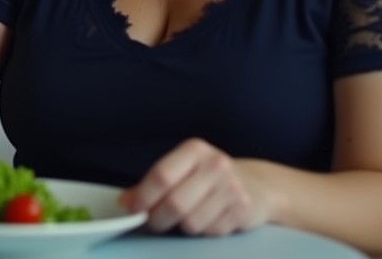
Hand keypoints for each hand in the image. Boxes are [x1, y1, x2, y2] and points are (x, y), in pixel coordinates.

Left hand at [120, 138, 275, 236]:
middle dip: (158, 219)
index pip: (162, 176)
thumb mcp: (181, 171)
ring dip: (182, 226)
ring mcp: (232, 187)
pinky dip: (203, 231)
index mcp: (194, 150)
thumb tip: (125, 202)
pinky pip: (210, 232)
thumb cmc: (208, 178)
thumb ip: (152, 185)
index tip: (133, 209)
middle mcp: (215, 165)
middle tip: (154, 222)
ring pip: (192, 223)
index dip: (143, 197)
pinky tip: (209, 218)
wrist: (256, 185)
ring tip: (186, 216)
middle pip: (175, 203)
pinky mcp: (243, 209)